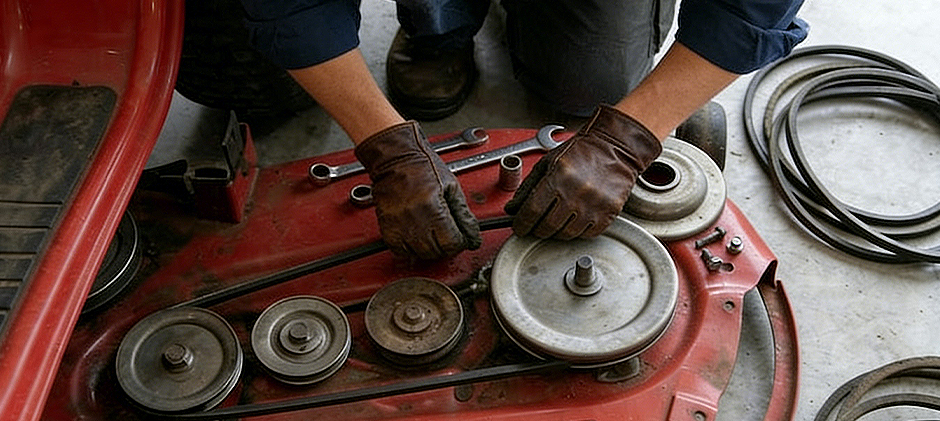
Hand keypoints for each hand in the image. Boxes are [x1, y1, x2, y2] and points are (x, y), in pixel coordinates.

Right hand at [356, 121, 481, 258]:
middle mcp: (415, 219)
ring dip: (431, 250)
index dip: (461, 242)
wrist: (396, 157)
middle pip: (437, 252)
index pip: (452, 242)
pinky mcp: (388, 228)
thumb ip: (463, 213)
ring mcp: (399, 225)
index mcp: (433, 207)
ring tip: (434, 235)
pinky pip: (401, 252)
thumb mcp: (451, 186)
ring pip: (420, 255)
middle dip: (447, 247)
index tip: (463, 238)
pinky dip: (412, 250)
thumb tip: (473, 235)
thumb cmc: (422, 165)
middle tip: (450, 235)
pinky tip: (418, 237)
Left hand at [504, 105, 661, 238]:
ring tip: (554, 221)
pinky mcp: (608, 213)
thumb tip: (512, 209)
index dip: (522, 224)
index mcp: (559, 176)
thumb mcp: (547, 163)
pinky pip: (586, 234)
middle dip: (536, 230)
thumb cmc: (580, 152)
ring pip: (566, 234)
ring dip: (556, 232)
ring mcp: (594, 205)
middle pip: (548, 226)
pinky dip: (576, 232)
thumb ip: (528, 187)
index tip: (519, 228)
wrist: (614, 147)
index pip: (532, 211)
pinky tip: (572, 220)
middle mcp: (577, 192)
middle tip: (535, 226)